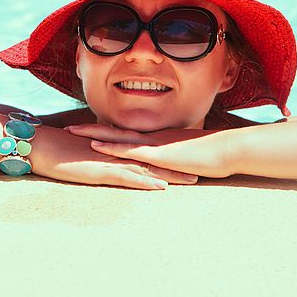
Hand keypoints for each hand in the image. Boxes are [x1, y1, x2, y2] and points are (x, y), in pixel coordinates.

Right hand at [27, 126, 197, 189]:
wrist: (39, 144)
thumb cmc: (57, 150)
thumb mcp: (84, 154)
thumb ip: (99, 156)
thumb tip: (110, 160)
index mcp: (114, 149)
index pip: (146, 153)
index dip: (168, 157)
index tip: (188, 159)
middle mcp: (116, 153)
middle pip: (153, 160)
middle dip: (178, 166)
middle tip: (202, 170)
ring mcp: (110, 161)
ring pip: (146, 169)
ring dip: (169, 176)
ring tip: (192, 181)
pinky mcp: (100, 171)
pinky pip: (127, 178)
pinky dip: (145, 183)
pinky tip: (160, 188)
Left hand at [64, 124, 234, 178]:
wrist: (228, 149)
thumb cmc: (214, 154)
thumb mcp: (189, 159)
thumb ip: (176, 162)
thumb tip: (170, 169)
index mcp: (158, 140)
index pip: (127, 134)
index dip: (106, 131)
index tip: (87, 130)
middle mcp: (151, 139)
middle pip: (115, 132)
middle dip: (90, 130)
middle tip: (68, 128)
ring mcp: (154, 146)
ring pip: (117, 138)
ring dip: (93, 135)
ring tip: (71, 132)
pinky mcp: (159, 155)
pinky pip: (131, 150)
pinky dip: (112, 148)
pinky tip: (96, 147)